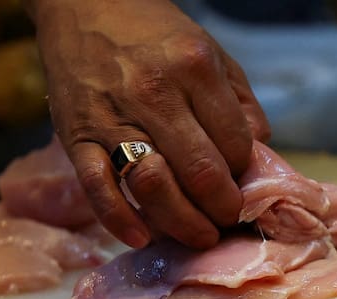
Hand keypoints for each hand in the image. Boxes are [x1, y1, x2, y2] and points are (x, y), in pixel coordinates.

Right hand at [27, 1, 270, 248]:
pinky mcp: (76, 136)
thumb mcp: (212, 54)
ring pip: (155, 186)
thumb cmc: (154, 35)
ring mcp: (111, 117)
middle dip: (222, 209)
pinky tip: (143, 238)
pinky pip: (99, 189)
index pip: (235, 145)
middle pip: (201, 173)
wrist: (82, 6)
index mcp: (194, 68)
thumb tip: (260, 154)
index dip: (245, 176)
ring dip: (183, 222)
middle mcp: (154, 93)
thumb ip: (241, 105)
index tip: (244, 188)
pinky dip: (121, 220)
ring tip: (199, 235)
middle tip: (228, 221)